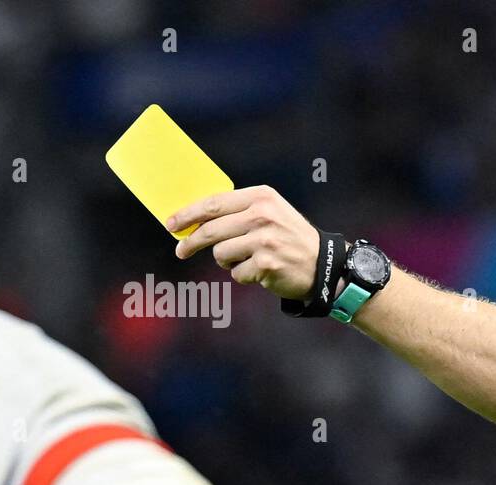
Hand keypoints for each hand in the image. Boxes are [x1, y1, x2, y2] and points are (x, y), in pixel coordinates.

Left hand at [167, 186, 319, 299]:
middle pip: (211, 230)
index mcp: (261, 197)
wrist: (323, 264)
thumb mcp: (270, 212)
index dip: (187, 215)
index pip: (213, 204)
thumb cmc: (290, 238)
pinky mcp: (266, 264)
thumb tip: (195, 220)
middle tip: (181, 250)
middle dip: (191, 243)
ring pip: (221, 254)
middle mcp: (262, 216)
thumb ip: (238, 211)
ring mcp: (264, 241)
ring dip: (227, 261)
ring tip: (245, 259)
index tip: (172, 224)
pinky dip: (244, 275)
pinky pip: (237, 273)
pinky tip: (261, 270)